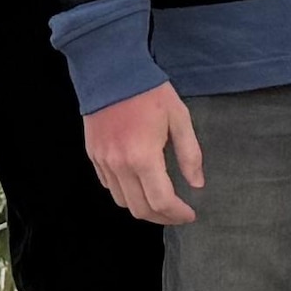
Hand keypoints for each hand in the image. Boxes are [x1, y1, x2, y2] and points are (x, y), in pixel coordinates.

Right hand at [83, 83, 205, 227]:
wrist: (111, 72)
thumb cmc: (149, 92)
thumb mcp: (179, 118)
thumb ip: (189, 154)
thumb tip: (196, 184)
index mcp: (144, 157)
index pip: (161, 201)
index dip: (177, 214)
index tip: (189, 215)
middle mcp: (120, 165)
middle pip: (140, 209)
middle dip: (162, 218)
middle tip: (177, 214)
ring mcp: (103, 162)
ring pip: (122, 201)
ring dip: (142, 208)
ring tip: (160, 203)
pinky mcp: (93, 156)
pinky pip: (109, 185)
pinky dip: (126, 193)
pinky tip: (139, 185)